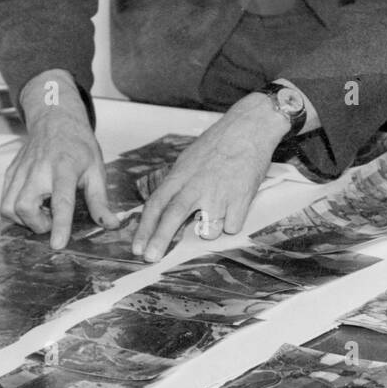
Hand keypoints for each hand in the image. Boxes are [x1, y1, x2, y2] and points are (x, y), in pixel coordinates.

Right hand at [0, 71, 114, 247]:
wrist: (55, 119)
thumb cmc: (79, 146)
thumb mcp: (96, 169)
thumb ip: (100, 201)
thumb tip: (111, 225)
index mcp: (64, 167)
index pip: (61, 200)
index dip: (60, 224)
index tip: (58, 244)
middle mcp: (38, 169)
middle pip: (24, 206)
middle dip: (36, 224)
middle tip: (51, 220)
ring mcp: (21, 170)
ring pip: (8, 206)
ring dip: (23, 219)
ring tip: (41, 213)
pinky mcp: (10, 172)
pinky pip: (4, 199)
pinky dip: (15, 210)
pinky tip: (32, 204)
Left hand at [133, 93, 286, 261]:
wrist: (249, 128)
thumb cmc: (218, 143)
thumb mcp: (188, 160)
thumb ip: (177, 185)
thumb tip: (164, 210)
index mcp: (180, 175)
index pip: (156, 205)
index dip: (144, 229)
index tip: (137, 248)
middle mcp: (197, 185)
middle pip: (173, 217)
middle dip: (159, 241)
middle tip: (150, 259)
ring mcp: (219, 194)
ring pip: (207, 231)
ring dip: (209, 229)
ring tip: (217, 208)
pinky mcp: (241, 200)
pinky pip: (231, 227)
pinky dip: (231, 221)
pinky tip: (234, 202)